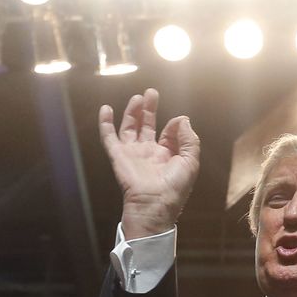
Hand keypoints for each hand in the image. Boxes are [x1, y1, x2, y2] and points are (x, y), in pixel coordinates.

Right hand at [98, 88, 200, 238]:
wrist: (154, 204)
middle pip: (147, 126)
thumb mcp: (190, 161)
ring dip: (132, 112)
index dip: (174, 125)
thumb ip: (189, 138)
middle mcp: (149, 153)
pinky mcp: (118, 156)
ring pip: (130, 128)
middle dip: (149, 109)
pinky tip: (105, 109)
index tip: (177, 121)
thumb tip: (181, 118)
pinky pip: (109, 137)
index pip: (168, 134)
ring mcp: (132, 153)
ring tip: (137, 98)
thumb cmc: (175, 187)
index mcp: (167, 156)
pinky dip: (105, 123)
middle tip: (151, 93)